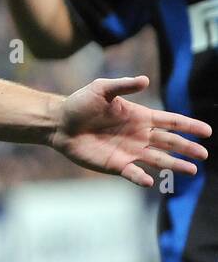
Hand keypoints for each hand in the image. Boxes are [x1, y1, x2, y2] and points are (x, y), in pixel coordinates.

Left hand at [52, 76, 210, 187]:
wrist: (59, 123)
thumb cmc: (80, 104)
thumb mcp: (101, 89)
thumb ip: (123, 85)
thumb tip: (145, 80)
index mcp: (140, 117)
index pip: (170, 122)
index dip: (189, 126)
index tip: (207, 131)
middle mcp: (139, 135)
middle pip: (170, 142)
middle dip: (187, 148)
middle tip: (203, 154)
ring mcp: (129, 151)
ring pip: (158, 160)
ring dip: (174, 165)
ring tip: (192, 170)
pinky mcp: (116, 164)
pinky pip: (133, 173)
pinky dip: (141, 177)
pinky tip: (149, 181)